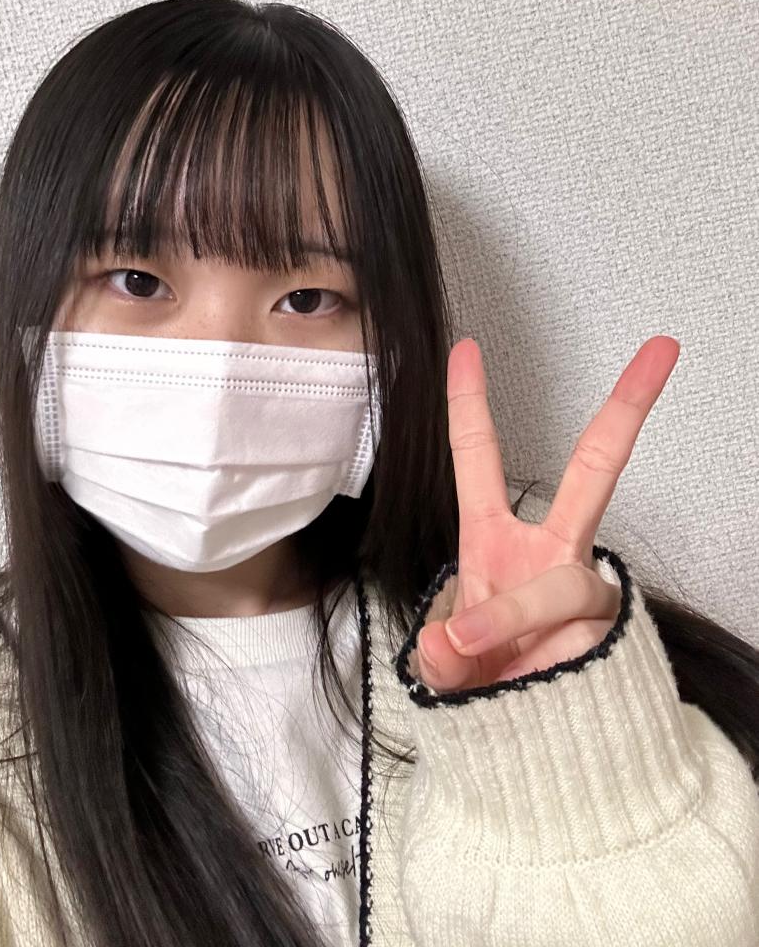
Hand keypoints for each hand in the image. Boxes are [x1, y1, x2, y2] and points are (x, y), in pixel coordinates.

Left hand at [414, 335, 680, 691]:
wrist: (536, 752)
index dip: (469, 403)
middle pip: (596, 470)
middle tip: (660, 352)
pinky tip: (530, 686)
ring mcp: (587, 592)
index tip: (465, 348)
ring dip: (514, 617)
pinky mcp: (613, 635)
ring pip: (563, 584)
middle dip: (627, 410)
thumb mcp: (449, 668)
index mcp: (495, 539)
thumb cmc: (490, 686)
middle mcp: (551, 552)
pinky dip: (540, 664)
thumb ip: (441, 656)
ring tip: (473, 651)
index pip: (480, 458)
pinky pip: (577, 639)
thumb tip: (453, 644)